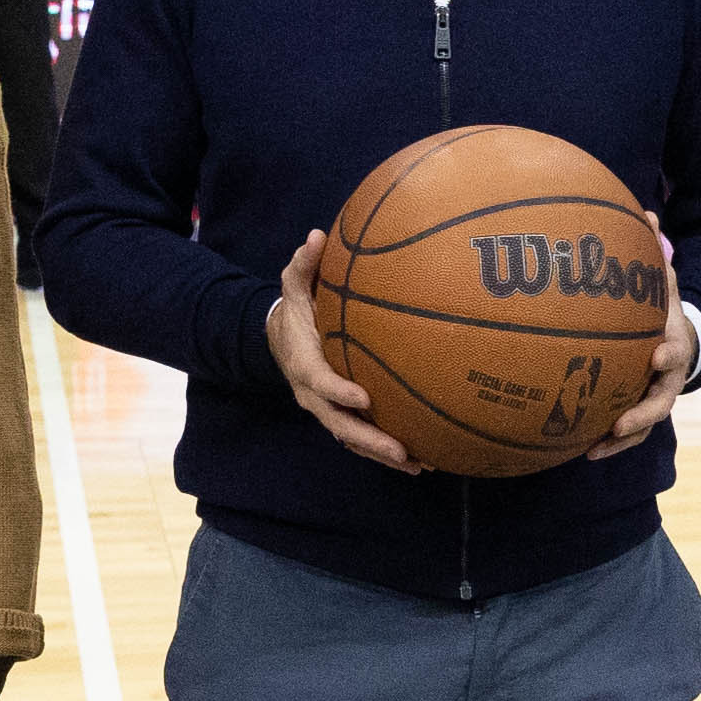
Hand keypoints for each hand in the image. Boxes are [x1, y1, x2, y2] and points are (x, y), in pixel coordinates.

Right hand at [269, 229, 419, 470]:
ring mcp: (326, 410)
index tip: (364, 398)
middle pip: (340, 425)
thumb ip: (304, 265)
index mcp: (304, 364)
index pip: (320, 382)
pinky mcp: (340, 417)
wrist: (280, 340)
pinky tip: (420, 460)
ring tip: (418, 464)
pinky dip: (387, 452)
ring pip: (353, 439)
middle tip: (400, 449)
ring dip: (383, 454)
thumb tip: (316, 236)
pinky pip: (362, 439)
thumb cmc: (296, 310)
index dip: (340, 392)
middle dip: (370, 440)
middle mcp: (313, 395)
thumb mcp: (294, 285)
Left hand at [594, 269, 693, 453]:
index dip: (668, 353)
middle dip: (643, 413)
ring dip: (623, 439)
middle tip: (619, 423)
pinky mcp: (642, 411)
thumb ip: (654, 253)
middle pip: (663, 400)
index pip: (676, 349)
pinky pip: (629, 433)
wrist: (680, 339)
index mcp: (674, 342)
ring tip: (595, 448)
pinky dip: (609, 445)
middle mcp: (669, 376)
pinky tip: (582, 451)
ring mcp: (657, 397)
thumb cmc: (662, 308)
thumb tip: (646, 212)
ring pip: (646, 424)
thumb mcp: (664, 280)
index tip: (654, 356)